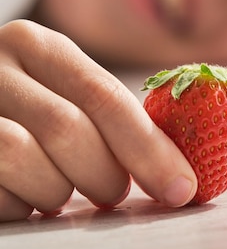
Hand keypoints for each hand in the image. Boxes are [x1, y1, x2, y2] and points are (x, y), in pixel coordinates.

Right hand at [0, 20, 196, 221]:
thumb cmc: (28, 100)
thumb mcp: (59, 82)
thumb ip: (104, 108)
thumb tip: (177, 163)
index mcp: (34, 44)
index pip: (102, 94)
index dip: (148, 146)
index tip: (182, 187)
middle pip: (68, 129)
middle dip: (105, 173)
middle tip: (115, 189)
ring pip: (27, 162)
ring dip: (57, 191)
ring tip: (57, 187)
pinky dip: (22, 205)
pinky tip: (23, 190)